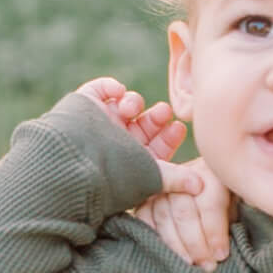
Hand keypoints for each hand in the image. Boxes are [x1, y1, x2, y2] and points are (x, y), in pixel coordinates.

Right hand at [75, 77, 204, 198]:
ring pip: (127, 104)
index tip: (179, 128)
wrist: (70, 164)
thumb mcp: (149, 179)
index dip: (169, 136)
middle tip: (165, 112)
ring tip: (130, 109)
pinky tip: (117, 91)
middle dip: (156, 116)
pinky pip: (101, 88)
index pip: (157, 146)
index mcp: (131, 161)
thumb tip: (202, 186)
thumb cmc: (111, 175)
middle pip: (145, 123)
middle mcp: (117, 142)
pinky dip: (111, 86)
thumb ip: (176, 179)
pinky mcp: (85, 104)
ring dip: (134, 102)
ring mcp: (101, 122)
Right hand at [133, 175, 236, 270]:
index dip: (214, 232)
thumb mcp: (243, 203)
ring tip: (189, 266)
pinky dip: (153, 237)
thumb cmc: (234, 199)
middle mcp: (186, 174)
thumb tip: (236, 239)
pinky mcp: (146, 197)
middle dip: (196, 243)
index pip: (209, 203)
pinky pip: (144, 218)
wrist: (214, 187)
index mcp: (214, 173)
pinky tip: (165, 255)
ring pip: (163, 217)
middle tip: (207, 266)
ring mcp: (164, 185)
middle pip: (183, 211)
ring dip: (175, 246)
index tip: (221, 255)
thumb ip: (240, 214)